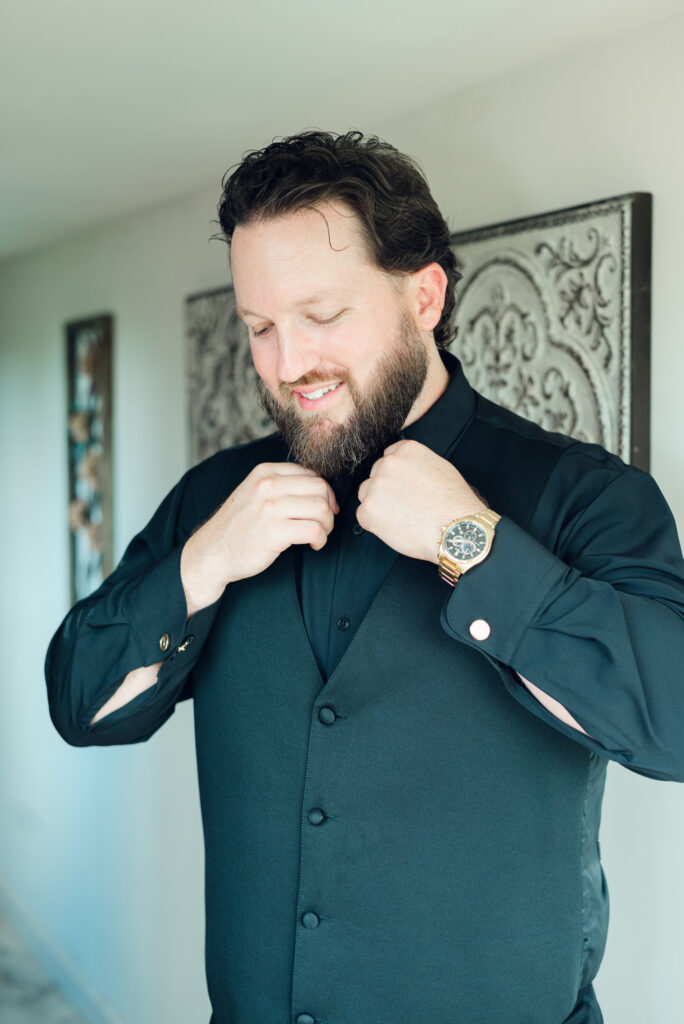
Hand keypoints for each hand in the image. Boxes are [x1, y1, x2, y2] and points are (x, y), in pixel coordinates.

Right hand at [181, 462, 338, 614]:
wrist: (212, 552)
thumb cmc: (238, 526)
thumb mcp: (255, 493)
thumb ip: (281, 485)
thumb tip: (320, 487)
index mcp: (265, 472)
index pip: (311, 473)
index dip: (325, 492)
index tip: (325, 507)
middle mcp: (268, 486)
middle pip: (320, 489)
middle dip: (329, 508)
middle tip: (325, 523)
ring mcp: (270, 508)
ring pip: (321, 509)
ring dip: (327, 525)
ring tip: (319, 535)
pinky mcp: (274, 532)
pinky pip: (314, 530)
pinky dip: (321, 539)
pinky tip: (313, 545)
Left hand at [356, 439, 486, 562]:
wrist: (457, 530)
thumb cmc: (454, 504)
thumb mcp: (440, 468)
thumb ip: (416, 464)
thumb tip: (406, 469)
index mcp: (406, 450)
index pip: (389, 457)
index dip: (396, 476)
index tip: (404, 488)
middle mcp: (388, 463)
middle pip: (376, 475)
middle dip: (386, 490)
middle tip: (405, 506)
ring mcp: (376, 486)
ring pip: (367, 494)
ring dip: (378, 506)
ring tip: (403, 518)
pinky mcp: (368, 510)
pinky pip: (364, 516)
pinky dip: (375, 524)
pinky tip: (396, 527)